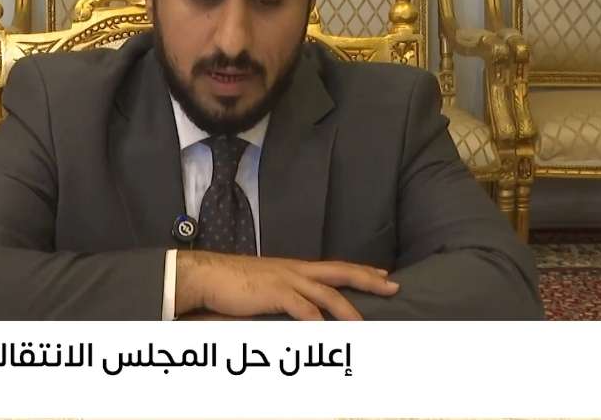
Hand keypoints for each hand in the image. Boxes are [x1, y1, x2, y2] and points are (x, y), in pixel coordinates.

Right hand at [175, 251, 398, 319]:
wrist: (207, 275)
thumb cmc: (232, 282)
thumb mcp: (264, 284)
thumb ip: (284, 292)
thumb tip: (298, 305)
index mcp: (294, 268)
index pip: (335, 266)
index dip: (360, 270)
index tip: (382, 274)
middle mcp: (295, 270)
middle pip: (340, 272)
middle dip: (368, 279)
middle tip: (393, 286)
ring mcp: (286, 280)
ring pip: (327, 293)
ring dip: (348, 309)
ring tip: (364, 324)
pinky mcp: (274, 293)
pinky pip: (303, 309)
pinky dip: (317, 321)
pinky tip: (328, 332)